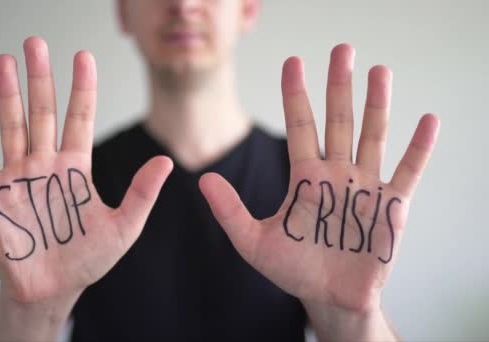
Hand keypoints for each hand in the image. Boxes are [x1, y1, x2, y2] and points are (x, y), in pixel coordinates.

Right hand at [0, 37, 172, 304]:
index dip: (82, 88)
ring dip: (6, 93)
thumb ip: (143, 193)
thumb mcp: (124, 227)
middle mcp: (45, 164)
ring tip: (4, 60)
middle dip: (40, 78)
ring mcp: (16, 176)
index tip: (83, 56)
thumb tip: (167, 161)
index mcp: (76, 168)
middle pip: (42, 112)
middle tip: (36, 43)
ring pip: (11, 125)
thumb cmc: (87, 260)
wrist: (51, 290)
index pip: (79, 118)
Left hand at [199, 44, 438, 313]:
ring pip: (372, 136)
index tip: (294, 62)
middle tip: (342, 49)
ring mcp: (365, 187)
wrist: (329, 298)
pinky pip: (407, 172)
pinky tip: (427, 120)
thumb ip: (229, 210)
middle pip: (338, 121)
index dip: (296, 94)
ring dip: (376, 104)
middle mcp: (336, 174)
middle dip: (339, 86)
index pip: (299, 126)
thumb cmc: (294, 271)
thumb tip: (202, 179)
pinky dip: (418, 148)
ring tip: (379, 70)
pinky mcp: (391, 207)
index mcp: (305, 178)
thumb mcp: (253, 242)